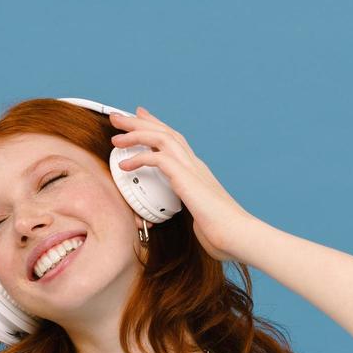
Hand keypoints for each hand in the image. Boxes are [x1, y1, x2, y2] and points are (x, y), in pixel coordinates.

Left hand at [109, 106, 257, 263]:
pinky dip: (139, 158)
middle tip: (118, 116)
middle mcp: (194, 165)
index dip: (155, 127)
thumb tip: (173, 219)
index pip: (174, 140)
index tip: (139, 117)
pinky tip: (125, 165)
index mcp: (196, 171)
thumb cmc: (221, 233)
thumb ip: (184, 210)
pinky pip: (158, 158)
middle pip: (164, 132)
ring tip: (115, 134)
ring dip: (136, 132)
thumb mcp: (196, 217)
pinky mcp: (186, 179)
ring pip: (161, 138)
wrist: (238, 235)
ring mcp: (192, 169)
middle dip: (139, 122)